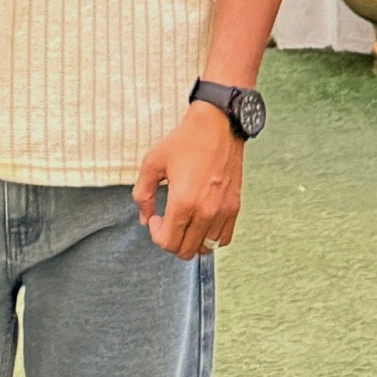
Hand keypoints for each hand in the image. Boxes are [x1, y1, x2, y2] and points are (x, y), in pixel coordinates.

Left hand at [132, 101, 244, 259]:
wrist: (218, 125)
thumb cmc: (185, 140)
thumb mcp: (153, 162)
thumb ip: (142, 193)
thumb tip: (144, 218)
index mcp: (183, 202)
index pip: (168, 243)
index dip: (156, 235)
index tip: (155, 218)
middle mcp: (206, 211)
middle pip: (185, 251)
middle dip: (171, 241)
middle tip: (167, 220)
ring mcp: (223, 211)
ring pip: (205, 248)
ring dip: (191, 240)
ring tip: (184, 220)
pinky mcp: (234, 207)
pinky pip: (223, 238)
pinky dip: (210, 237)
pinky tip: (201, 220)